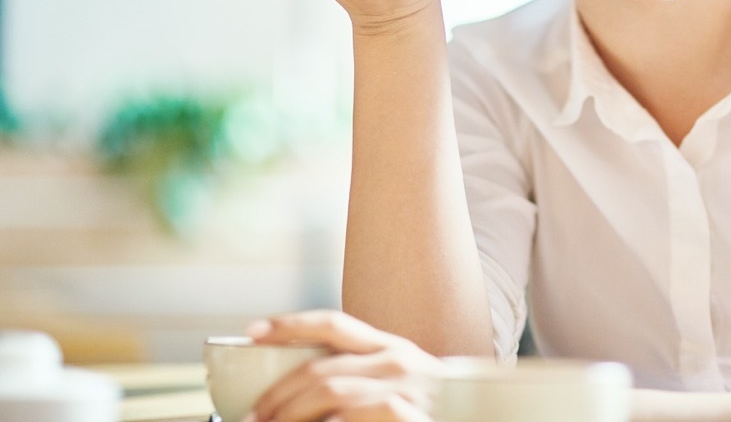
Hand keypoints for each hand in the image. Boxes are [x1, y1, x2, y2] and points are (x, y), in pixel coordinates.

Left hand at [246, 309, 442, 421]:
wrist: (474, 418)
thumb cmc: (425, 408)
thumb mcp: (393, 382)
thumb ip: (356, 374)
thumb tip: (296, 386)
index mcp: (388, 346)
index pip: (332, 323)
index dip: (289, 324)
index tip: (252, 332)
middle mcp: (397, 360)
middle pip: (320, 367)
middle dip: (277, 394)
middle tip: (252, 416)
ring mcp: (405, 388)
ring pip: (331, 392)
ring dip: (292, 414)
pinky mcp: (410, 416)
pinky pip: (356, 415)